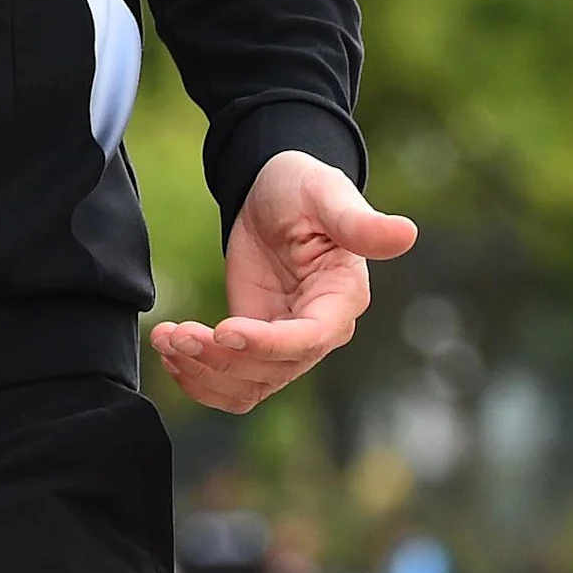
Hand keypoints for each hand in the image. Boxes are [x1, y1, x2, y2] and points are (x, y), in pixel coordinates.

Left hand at [150, 150, 417, 412]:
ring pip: (248, 384)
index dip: (267, 343)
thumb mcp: (327, 194)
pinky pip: (231, 380)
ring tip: (165, 341)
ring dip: (203, 374)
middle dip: (220, 359)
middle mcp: (317, 330)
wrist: (273, 193)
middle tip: (175, 334)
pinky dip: (199, 379)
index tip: (223, 329)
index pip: (310, 338)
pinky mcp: (254, 341)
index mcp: (341, 299)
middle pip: (272, 369)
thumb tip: (406, 233)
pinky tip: (170, 354)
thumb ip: (359, 222)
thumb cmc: (305, 189)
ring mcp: (284, 341)